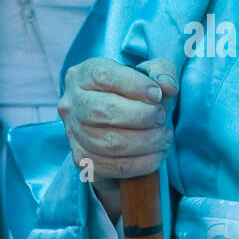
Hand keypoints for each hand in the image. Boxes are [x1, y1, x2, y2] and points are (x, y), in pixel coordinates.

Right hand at [58, 57, 178, 219]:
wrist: (119, 120)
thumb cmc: (134, 91)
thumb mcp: (149, 72)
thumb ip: (162, 73)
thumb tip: (167, 88)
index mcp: (83, 76)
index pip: (103, 76)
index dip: (133, 85)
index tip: (157, 95)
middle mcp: (71, 104)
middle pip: (104, 111)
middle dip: (142, 116)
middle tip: (162, 118)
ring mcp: (73, 133)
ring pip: (108, 143)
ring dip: (145, 142)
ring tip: (164, 137)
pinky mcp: (81, 159)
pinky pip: (111, 166)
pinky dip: (139, 164)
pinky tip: (157, 155)